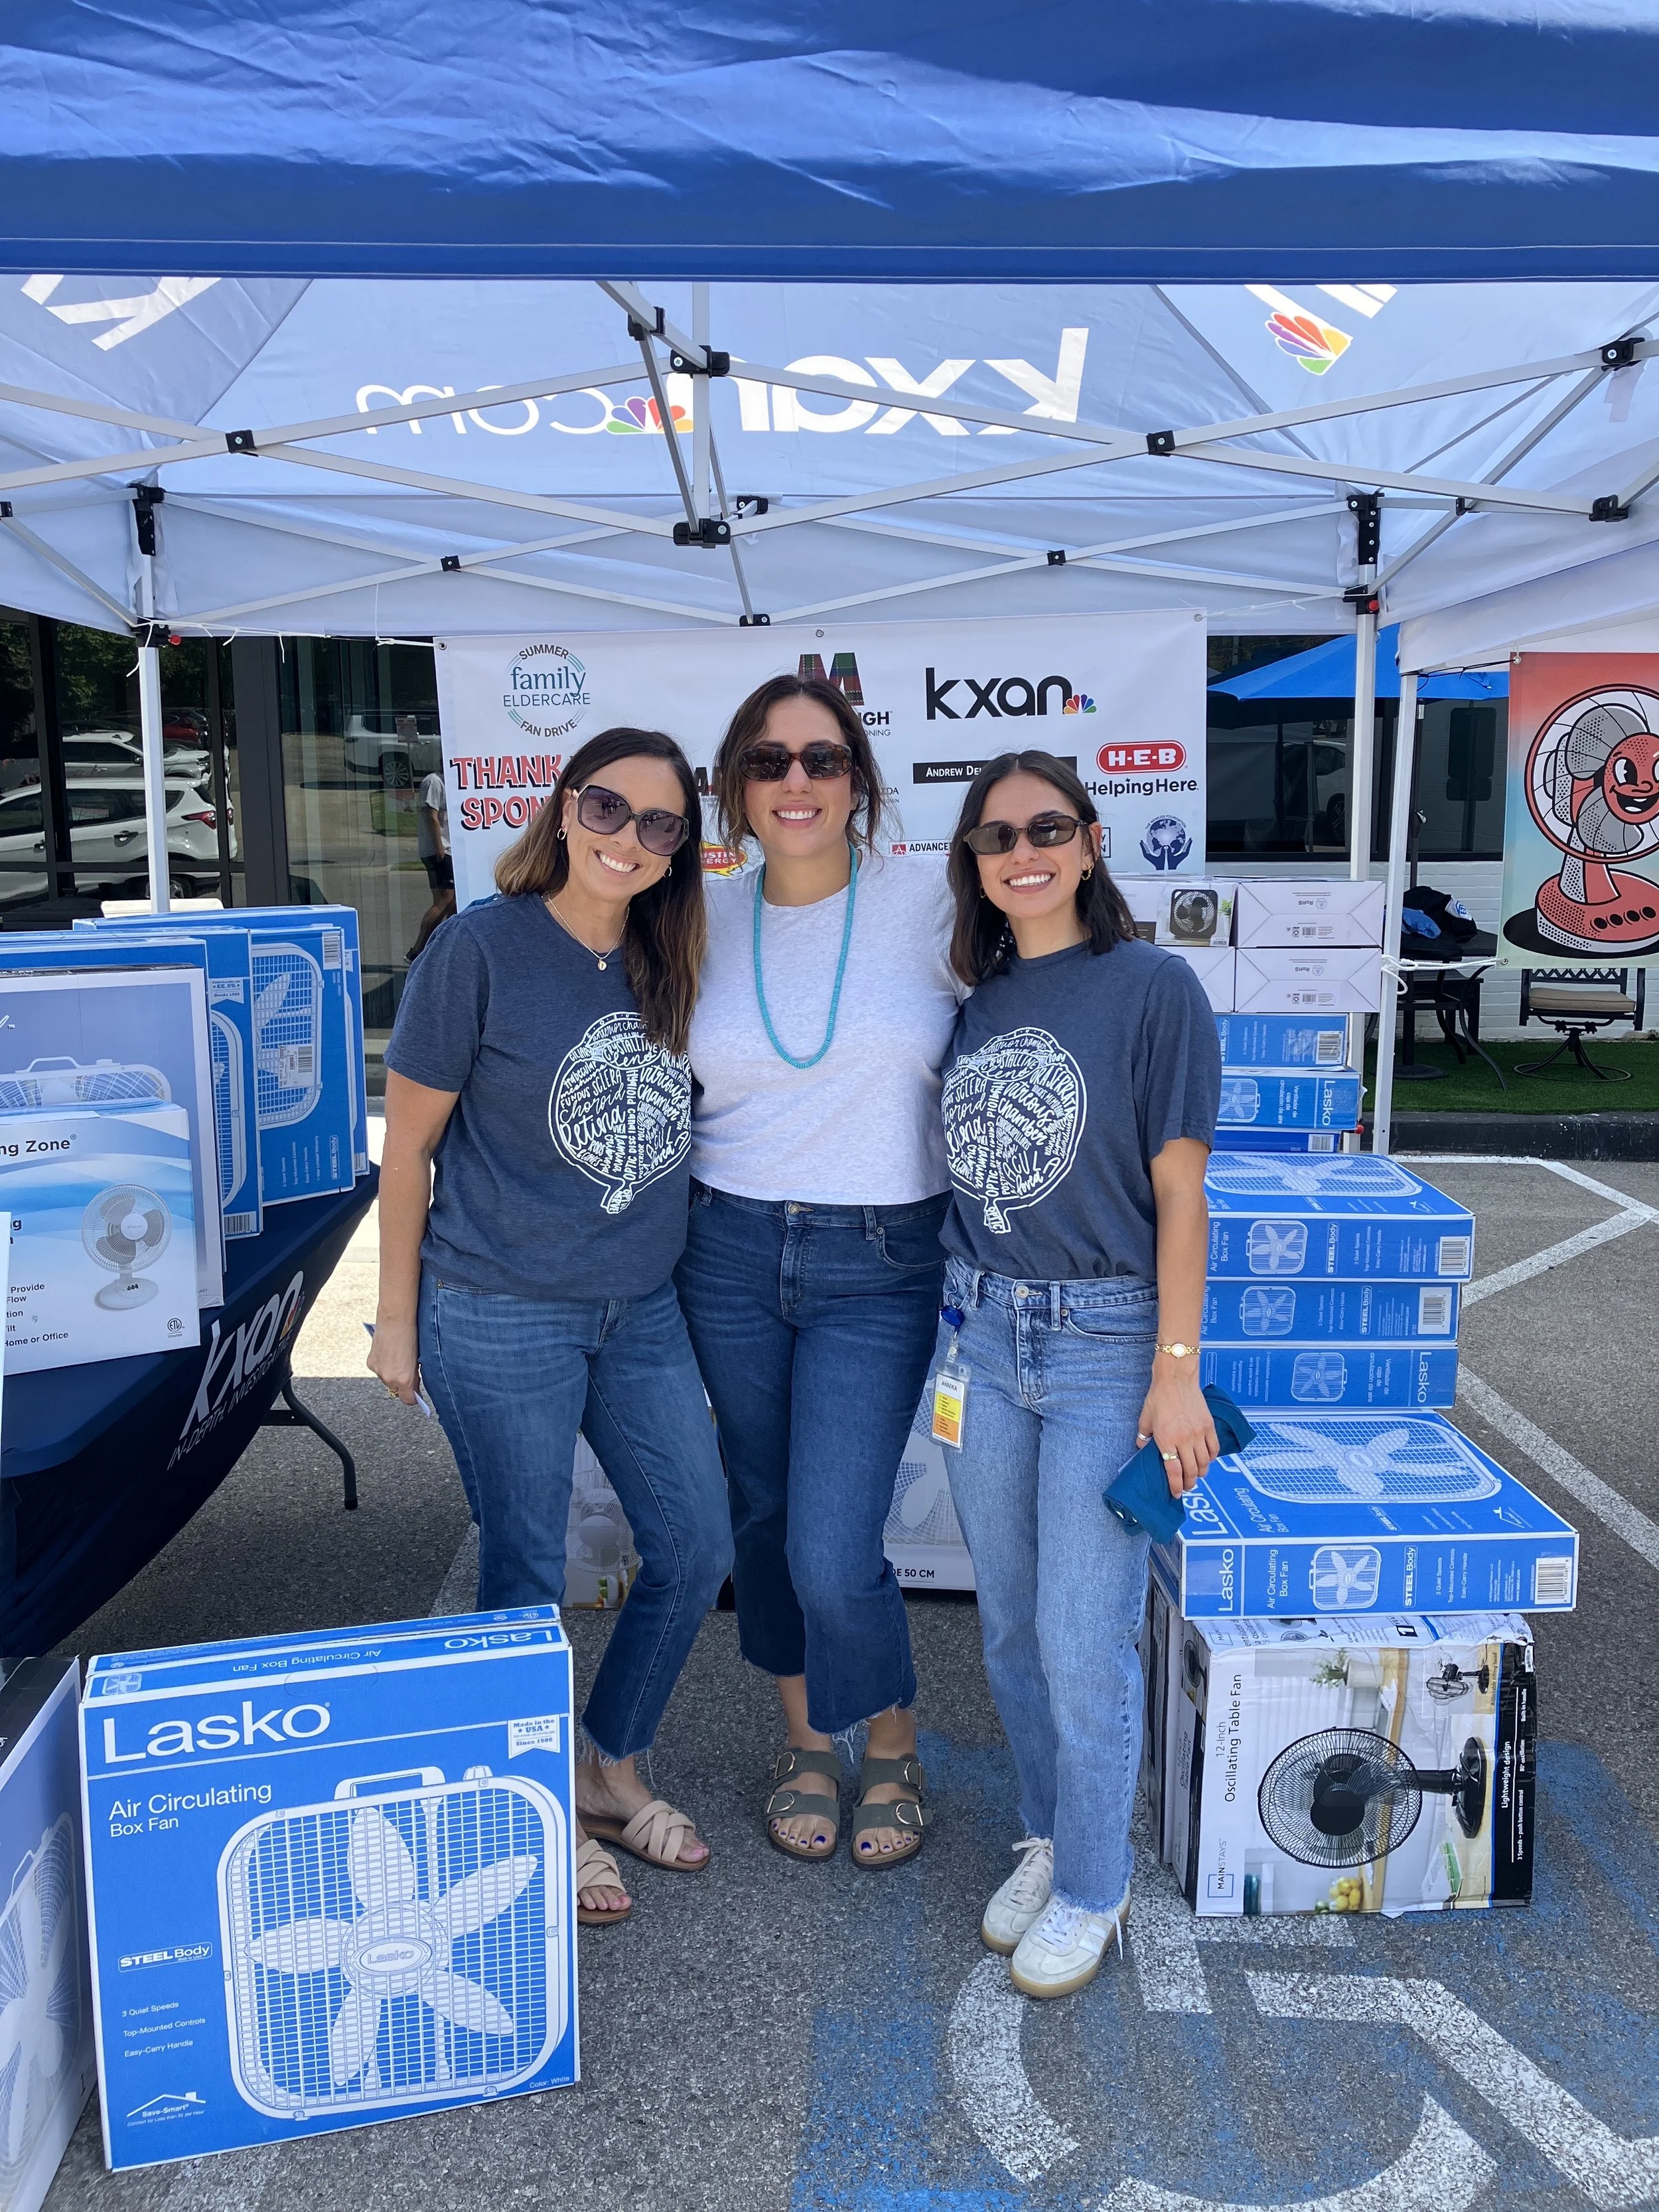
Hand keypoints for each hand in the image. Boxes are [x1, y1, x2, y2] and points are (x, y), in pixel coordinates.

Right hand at [368, 1314, 421, 1405]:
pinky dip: (383, 1364)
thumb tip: (414, 1386)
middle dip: (402, 1383)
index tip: (416, 1393)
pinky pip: (378, 1369)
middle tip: (408, 1368)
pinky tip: (389, 1353)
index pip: (407, 1400)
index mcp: (404, 1380)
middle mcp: (389, 1379)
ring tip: (398, 1356)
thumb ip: (415, 1376)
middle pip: (396, 1389)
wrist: (395, 1320)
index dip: (413, 1398)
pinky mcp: (370, 1363)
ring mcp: (378, 1371)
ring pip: (386, 1379)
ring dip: (392, 1373)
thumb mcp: (418, 1360)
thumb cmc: (411, 1336)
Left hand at [1136, 1368, 1218, 1498]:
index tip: (1177, 1494)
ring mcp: (1198, 1434)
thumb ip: (1143, 1436)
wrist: (1177, 1378)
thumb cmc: (1159, 1397)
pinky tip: (1206, 1460)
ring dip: (1201, 1473)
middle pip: (1191, 1471)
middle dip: (1189, 1483)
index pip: (1174, 1471)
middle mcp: (1184, 1440)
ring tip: (1196, 1475)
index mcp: (1166, 1440)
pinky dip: (1211, 1458)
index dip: (1176, 1486)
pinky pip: (1214, 1449)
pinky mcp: (1209, 1426)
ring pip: (1204, 1463)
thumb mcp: (1145, 1418)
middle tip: (1187, 1487)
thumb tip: (1142, 1448)